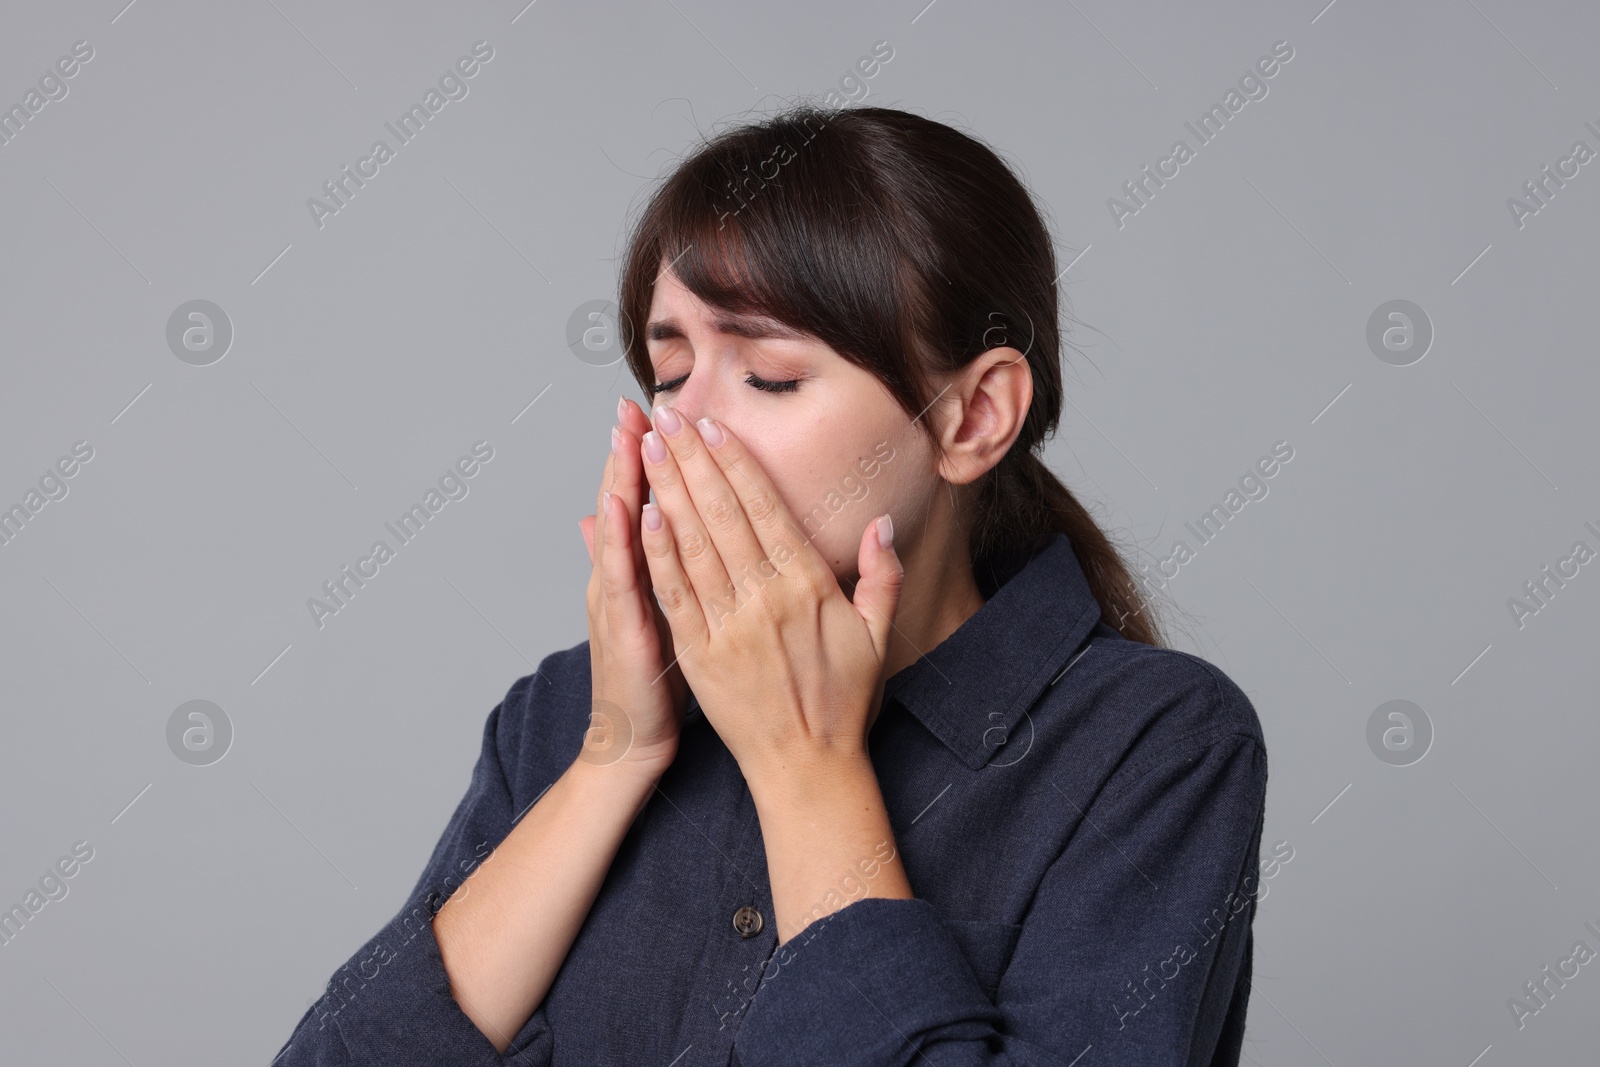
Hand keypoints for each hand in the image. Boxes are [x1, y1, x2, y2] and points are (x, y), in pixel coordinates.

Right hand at [578, 397, 689, 781]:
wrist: (631, 736)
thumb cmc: (649, 672)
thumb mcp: (648, 607)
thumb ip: (637, 558)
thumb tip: (619, 513)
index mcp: (632, 567)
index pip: (639, 497)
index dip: (642, 453)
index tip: (654, 405)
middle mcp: (617, 575)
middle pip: (624, 500)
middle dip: (629, 450)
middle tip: (634, 401)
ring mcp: (615, 599)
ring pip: (619, 530)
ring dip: (621, 480)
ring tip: (627, 434)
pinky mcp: (624, 630)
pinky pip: (624, 579)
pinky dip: (623, 542)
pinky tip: (629, 508)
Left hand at [635, 402, 903, 791]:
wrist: (807, 767)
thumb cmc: (843, 702)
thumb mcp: (877, 636)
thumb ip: (881, 576)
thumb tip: (880, 526)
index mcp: (808, 587)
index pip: (765, 508)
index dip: (735, 462)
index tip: (712, 424)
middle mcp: (766, 599)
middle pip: (722, 514)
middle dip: (691, 459)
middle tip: (667, 415)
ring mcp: (729, 627)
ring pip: (693, 544)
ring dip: (667, 490)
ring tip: (647, 447)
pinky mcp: (699, 655)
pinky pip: (674, 594)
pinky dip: (656, 552)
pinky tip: (641, 514)